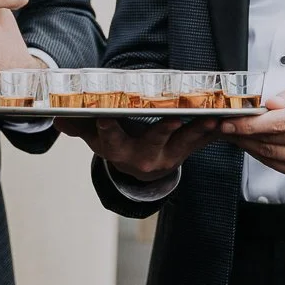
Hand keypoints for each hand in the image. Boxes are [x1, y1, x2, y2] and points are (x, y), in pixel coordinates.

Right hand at [60, 116, 219, 182]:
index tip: (103, 117)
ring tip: (211, 119)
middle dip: (163, 131)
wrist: (139, 168)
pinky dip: (215, 132)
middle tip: (173, 119)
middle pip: (153, 142)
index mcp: (118, 150)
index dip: (107, 129)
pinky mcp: (186, 152)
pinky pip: (203, 142)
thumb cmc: (116, 143)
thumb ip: (79, 125)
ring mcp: (167, 156)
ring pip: (184, 144)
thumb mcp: (94, 137)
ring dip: (198, 131)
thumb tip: (56, 116)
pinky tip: (227, 120)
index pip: (110, 138)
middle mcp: (143, 157)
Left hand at [217, 82, 284, 181]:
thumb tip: (269, 104)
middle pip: (271, 140)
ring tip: (234, 135)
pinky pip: (278, 166)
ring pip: (272, 155)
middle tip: (224, 126)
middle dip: (242, 134)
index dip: (248, 124)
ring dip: (248, 146)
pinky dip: (261, 156)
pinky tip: (252, 145)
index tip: (228, 121)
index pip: (276, 122)